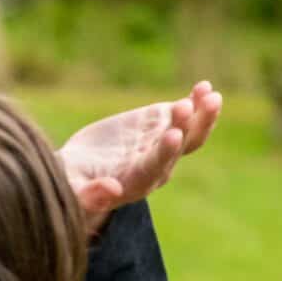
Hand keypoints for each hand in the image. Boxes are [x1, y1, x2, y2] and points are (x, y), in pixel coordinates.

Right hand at [60, 80, 221, 231]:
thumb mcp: (72, 187)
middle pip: (179, 148)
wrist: (82, 168)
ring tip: (209, 95)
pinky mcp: (164, 126)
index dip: (164, 152)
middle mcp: (157, 165)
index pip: (155, 167)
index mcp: (136, 182)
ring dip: (202, 116)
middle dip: (185, 127)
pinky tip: (204, 86)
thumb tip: (111, 189)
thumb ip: (89, 194)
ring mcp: (164, 144)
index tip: (172, 135)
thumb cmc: (72, 180)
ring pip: (191, 133)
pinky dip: (197, 102)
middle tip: (185, 107)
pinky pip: (188, 115)